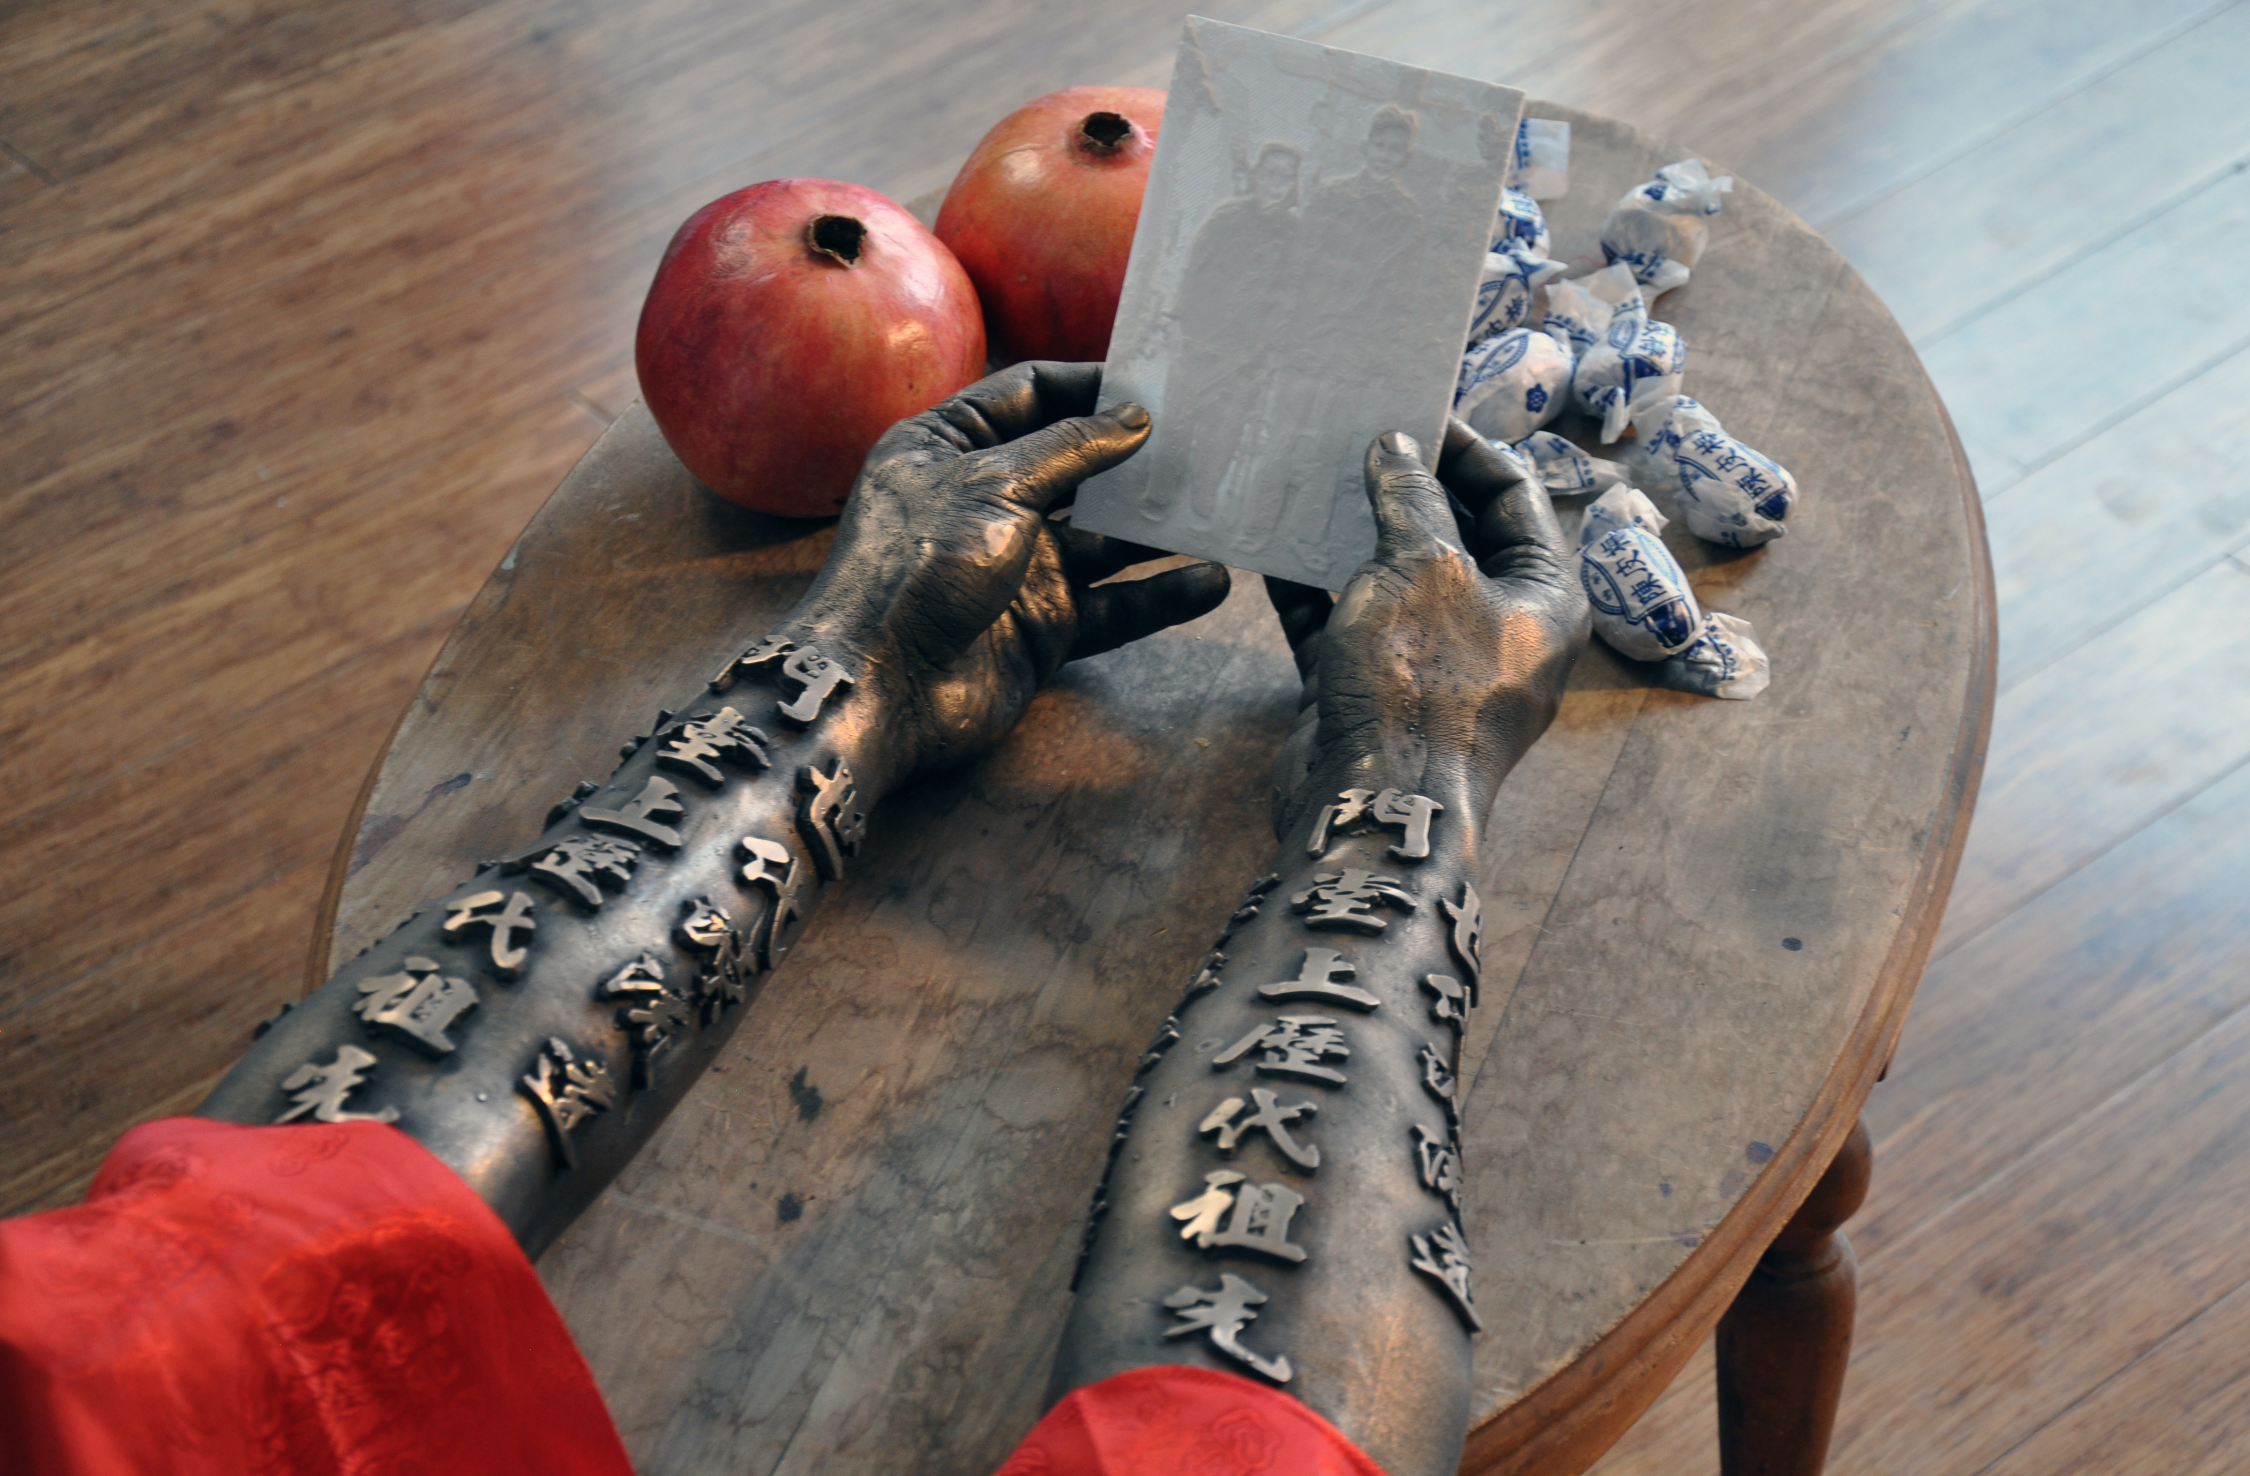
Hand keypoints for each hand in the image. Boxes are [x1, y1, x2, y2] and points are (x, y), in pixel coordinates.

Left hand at [780, 361, 1228, 791]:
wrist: (883, 690)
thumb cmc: (915, 569)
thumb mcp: (993, 486)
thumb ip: (1069, 450)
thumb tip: (1134, 418)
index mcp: (949, 447)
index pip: (1028, 394)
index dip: (1089, 385)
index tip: (1155, 383)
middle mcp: (985, 501)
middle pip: (1075, 464)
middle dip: (1136, 454)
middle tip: (1206, 438)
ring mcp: (1017, 566)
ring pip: (1105, 538)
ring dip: (1158, 527)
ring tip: (1223, 506)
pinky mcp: (1043, 626)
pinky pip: (1114, 605)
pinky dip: (1159, 596)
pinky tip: (1212, 581)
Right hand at [1266, 418, 1588, 830]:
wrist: (1373, 806)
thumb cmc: (1422, 685)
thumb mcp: (1421, 566)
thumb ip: (1410, 499)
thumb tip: (1397, 448)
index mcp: (1544, 598)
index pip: (1514, 497)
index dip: (1465, 447)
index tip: (1411, 411)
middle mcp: (1497, 631)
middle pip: (1453, 535)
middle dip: (1404, 487)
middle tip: (1354, 437)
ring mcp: (1434, 667)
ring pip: (1393, 581)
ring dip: (1351, 535)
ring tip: (1307, 479)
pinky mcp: (1375, 693)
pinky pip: (1344, 625)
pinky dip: (1311, 590)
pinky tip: (1270, 552)